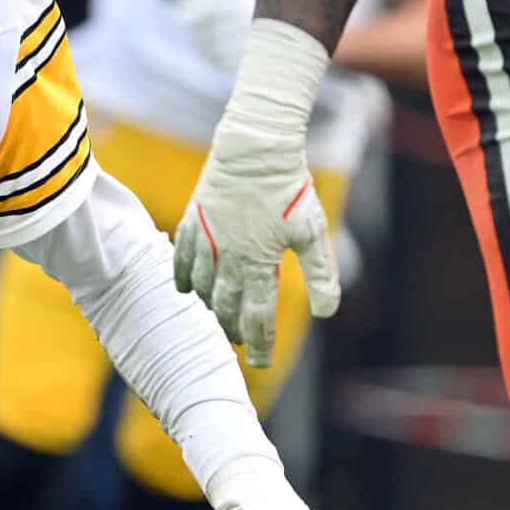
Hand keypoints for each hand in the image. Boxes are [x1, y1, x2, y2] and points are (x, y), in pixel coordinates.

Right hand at [174, 19, 342, 364]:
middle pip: (226, 309)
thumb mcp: (312, 232)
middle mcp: (227, 260)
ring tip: (220, 318)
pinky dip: (184, 280)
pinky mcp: (192, 223)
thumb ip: (320, 274)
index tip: (262, 362)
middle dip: (235, 330)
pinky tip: (188, 291)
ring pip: (203, 289)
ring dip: (212, 309)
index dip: (261, 344)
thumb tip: (328, 312)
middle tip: (243, 341)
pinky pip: (181, 261)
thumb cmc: (288, 187)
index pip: (258, 318)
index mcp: (258, 265)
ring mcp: (205, 242)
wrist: (254, 147)